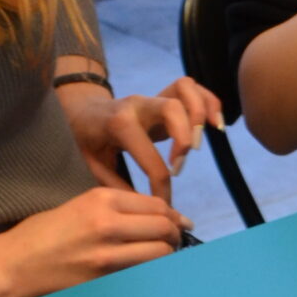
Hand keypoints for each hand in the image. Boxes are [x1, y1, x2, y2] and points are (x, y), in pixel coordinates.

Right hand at [0, 187, 188, 296]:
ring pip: (161, 253)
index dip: (173, 216)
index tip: (178, 223)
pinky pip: (144, 273)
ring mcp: (107, 253)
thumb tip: (158, 216)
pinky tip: (149, 270)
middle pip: (164, 227)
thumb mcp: (79, 206)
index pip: (156, 205)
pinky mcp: (105, 278)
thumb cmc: (44, 234)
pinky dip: (153, 271)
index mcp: (100, 199)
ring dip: (168, 255)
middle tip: (174, 241)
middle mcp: (107, 223)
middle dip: (175, 234)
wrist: (15, 264)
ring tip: (163, 256)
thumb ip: (117, 209)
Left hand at [58, 72, 224, 201]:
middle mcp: (138, 105)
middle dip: (184, 138)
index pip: (150, 158)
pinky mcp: (164, 96)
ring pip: (185, 89)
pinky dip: (208, 102)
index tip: (163, 204)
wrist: (81, 110)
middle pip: (172, 107)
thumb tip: (145, 209)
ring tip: (198, 143)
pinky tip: (215, 123)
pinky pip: (192, 88)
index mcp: (118, 124)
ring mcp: (152, 97)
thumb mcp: (93, 165)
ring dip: (200, 114)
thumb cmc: (85, 139)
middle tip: (180, 163)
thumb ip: (118, 186)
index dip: (161, 187)